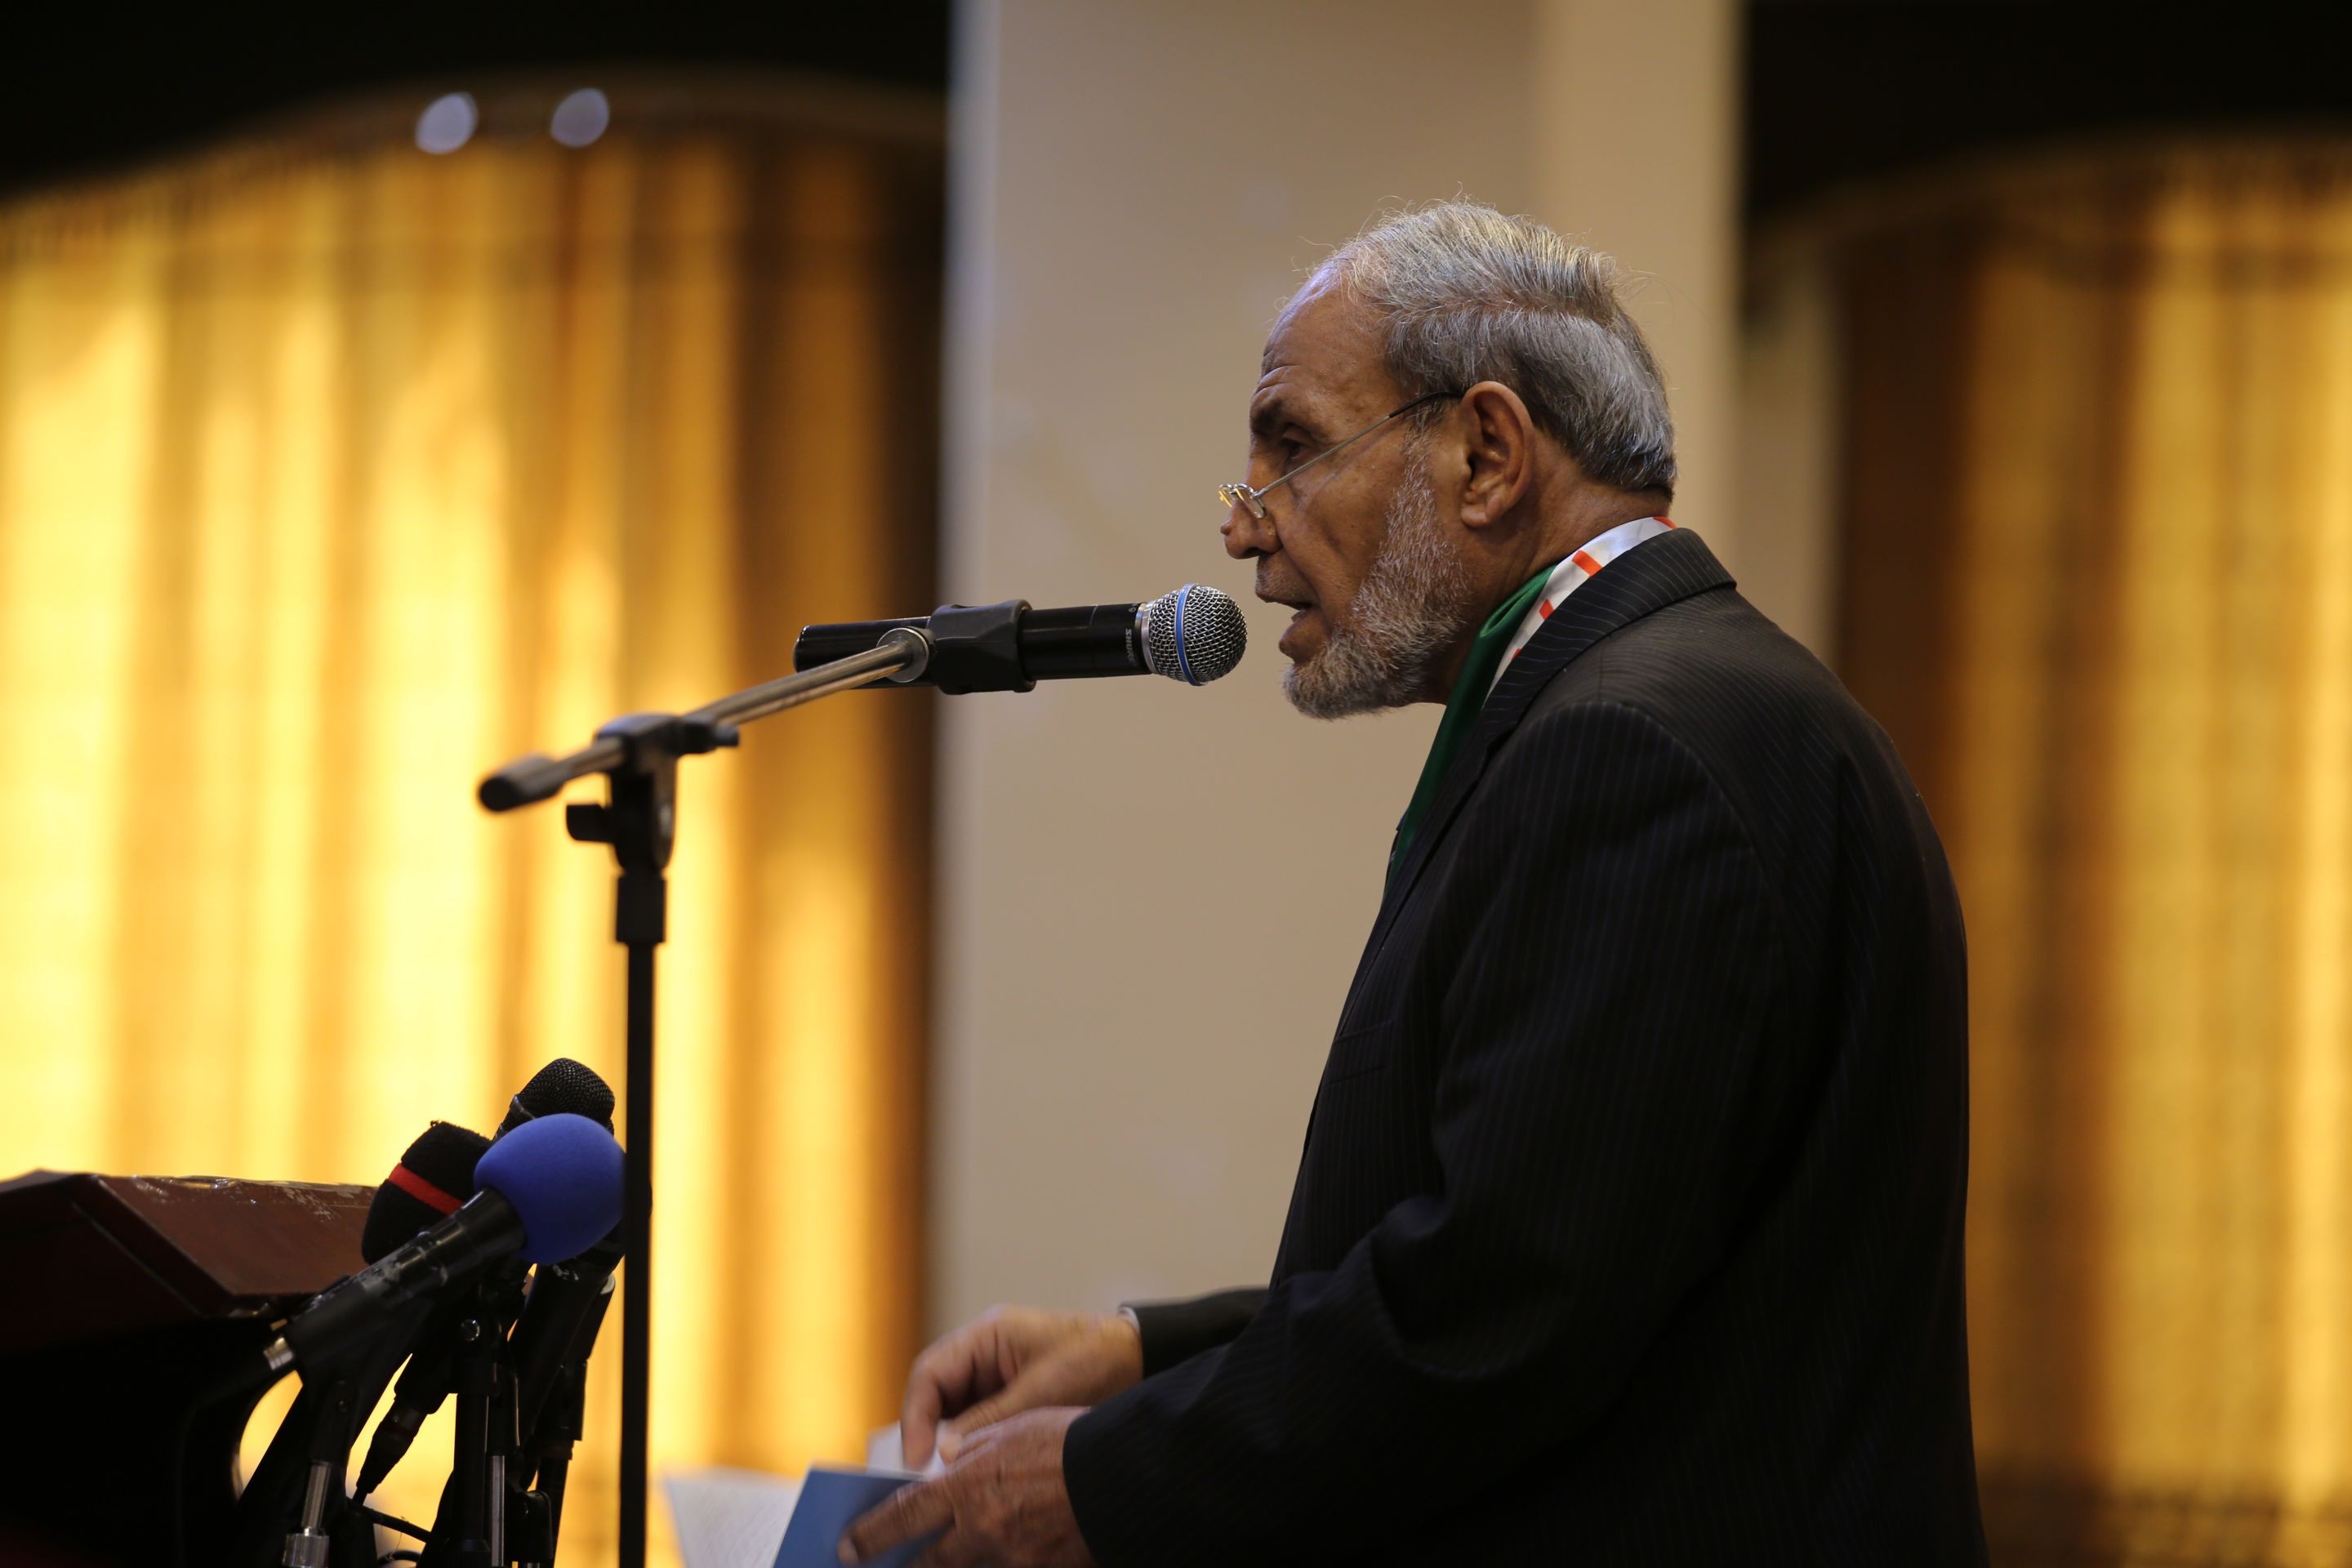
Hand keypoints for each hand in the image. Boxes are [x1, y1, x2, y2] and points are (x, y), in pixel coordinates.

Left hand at [841, 1407, 1094, 1567]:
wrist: (1121, 1473)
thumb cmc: (1070, 1439)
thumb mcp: (1013, 1428)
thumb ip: (976, 1447)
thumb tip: (952, 1460)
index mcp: (967, 1486)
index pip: (902, 1517)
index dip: (870, 1535)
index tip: (848, 1548)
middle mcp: (981, 1529)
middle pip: (930, 1562)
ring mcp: (1012, 1557)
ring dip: (955, 1565)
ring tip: (950, 1558)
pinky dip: (1006, 1562)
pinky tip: (1013, 1555)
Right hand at [900, 1306, 1142, 1465]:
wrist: (1137, 1358)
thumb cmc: (1093, 1359)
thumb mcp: (1042, 1390)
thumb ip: (992, 1421)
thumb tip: (945, 1455)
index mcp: (987, 1334)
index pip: (930, 1372)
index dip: (917, 1416)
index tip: (917, 1457)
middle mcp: (982, 1352)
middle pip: (934, 1392)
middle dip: (925, 1431)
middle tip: (921, 1475)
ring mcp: (994, 1375)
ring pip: (951, 1411)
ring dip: (945, 1441)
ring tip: (942, 1478)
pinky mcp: (1008, 1397)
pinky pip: (974, 1421)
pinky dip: (967, 1444)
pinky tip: (967, 1470)